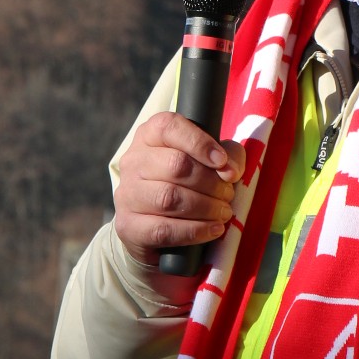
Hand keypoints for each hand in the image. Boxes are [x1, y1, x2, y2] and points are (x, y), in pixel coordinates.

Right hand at [114, 112, 246, 266]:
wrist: (156, 226)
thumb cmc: (190, 182)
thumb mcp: (212, 159)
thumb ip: (229, 155)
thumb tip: (231, 171)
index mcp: (150, 135)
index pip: (169, 127)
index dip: (200, 143)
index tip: (222, 162)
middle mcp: (134, 161)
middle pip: (175, 165)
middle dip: (210, 182)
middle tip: (228, 194)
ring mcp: (127, 194)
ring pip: (169, 197)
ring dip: (205, 207)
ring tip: (223, 212)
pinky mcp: (128, 226)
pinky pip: (164, 229)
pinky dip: (195, 230)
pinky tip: (213, 230)